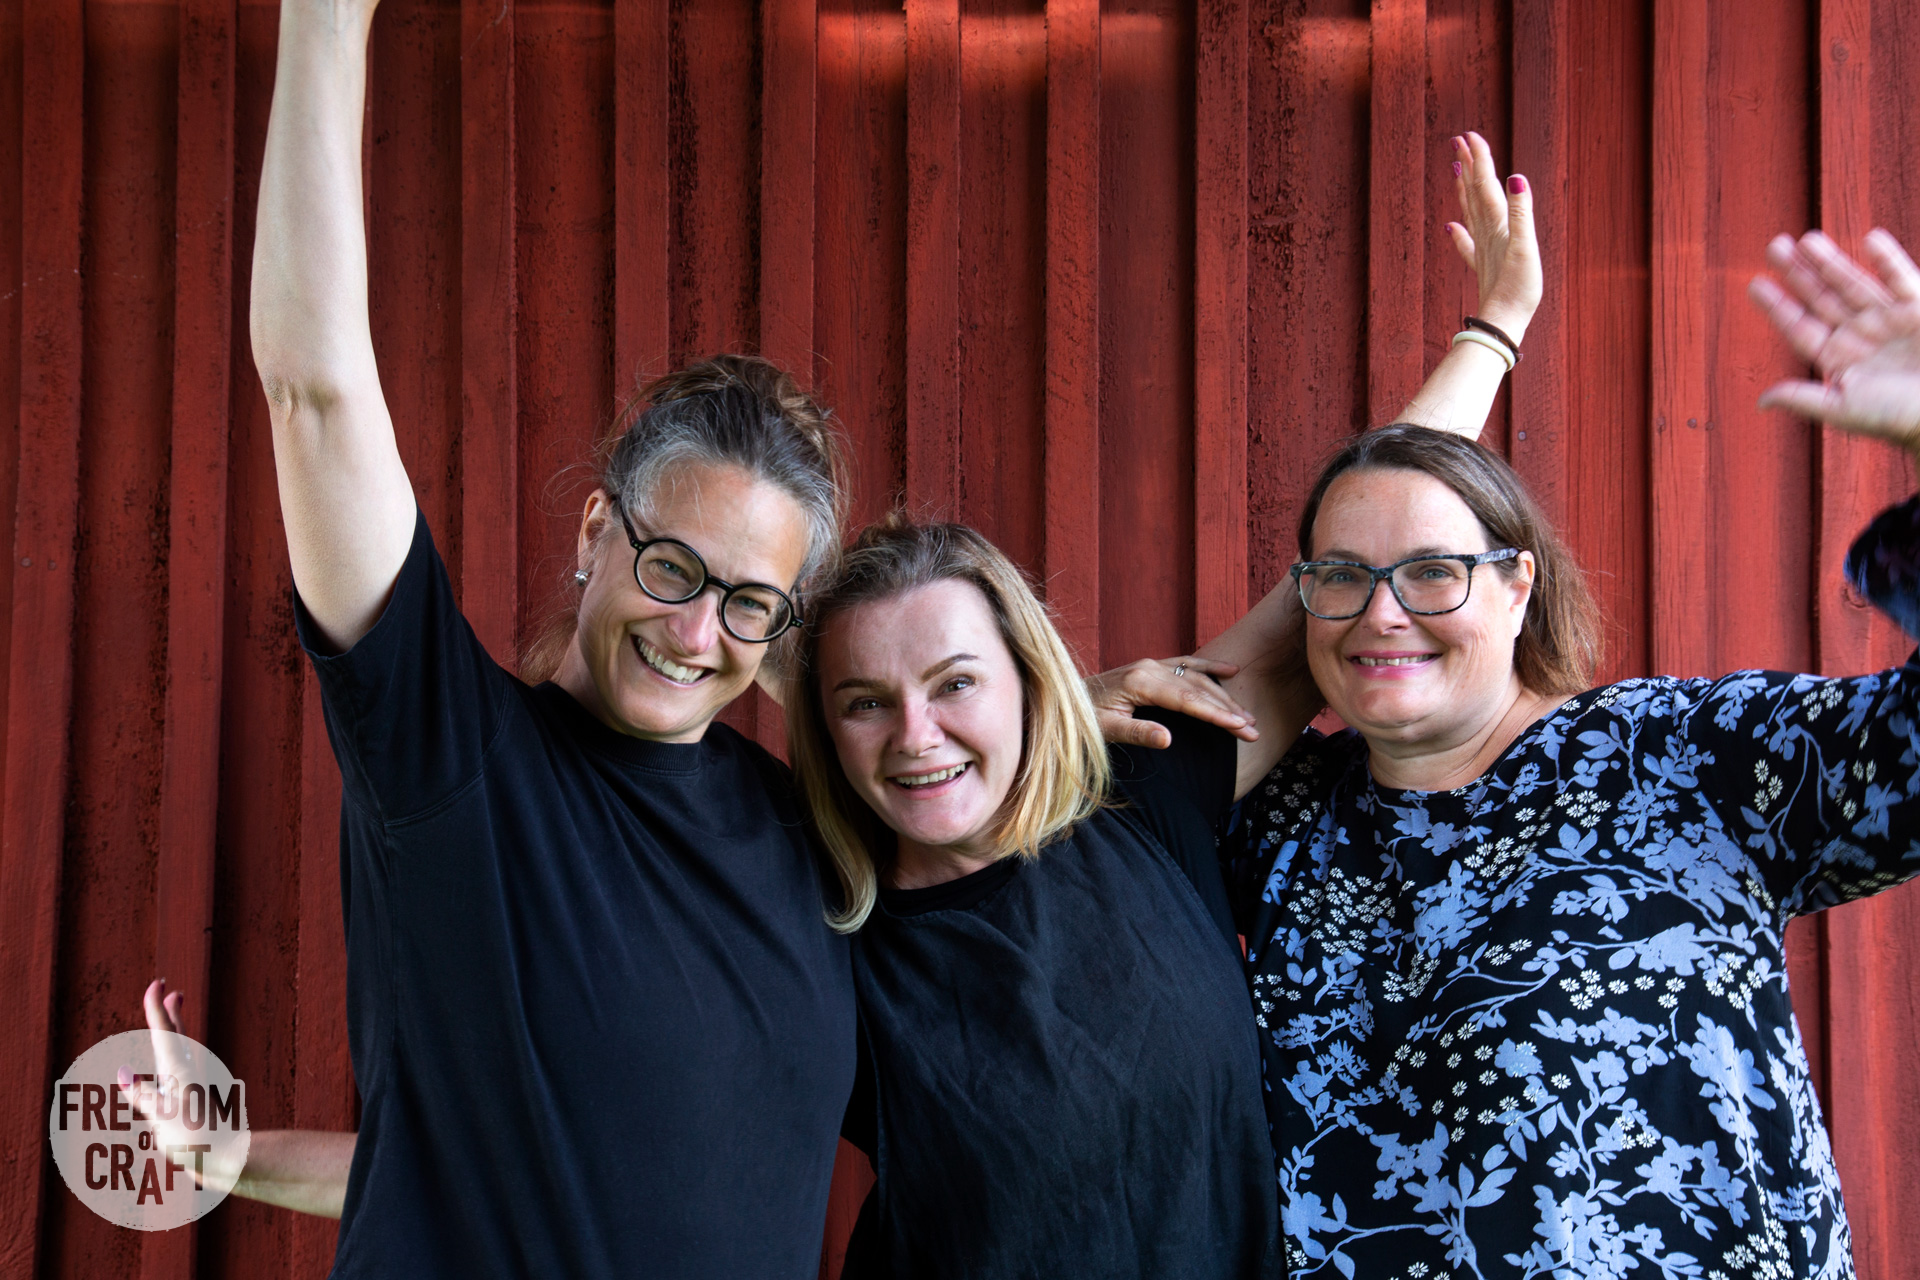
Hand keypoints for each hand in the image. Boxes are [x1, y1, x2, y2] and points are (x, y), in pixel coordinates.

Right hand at [116, 980, 242, 1193]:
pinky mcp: (197, 1101)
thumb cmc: (195, 1141)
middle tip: (170, 989)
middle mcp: (190, 1075)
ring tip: (174, 1012)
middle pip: (179, 1036)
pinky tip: (174, 1064)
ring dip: (176, 1030)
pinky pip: (184, 1070)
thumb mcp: (162, 1118)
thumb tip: (124, 1074)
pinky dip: (176, 1057)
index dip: (158, 1008)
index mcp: (180, 1073)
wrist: (227, 1159)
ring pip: (184, 1050)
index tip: (157, 983)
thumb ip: (143, 1096)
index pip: (166, 1034)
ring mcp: (195, 1087)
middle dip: (172, 1012)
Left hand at [1086, 658, 1257, 749]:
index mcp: (1140, 682)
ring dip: (1225, 696)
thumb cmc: (1082, 718)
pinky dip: (1210, 666)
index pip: (1188, 700)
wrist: (1064, 697)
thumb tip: (1169, 740)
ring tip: (1248, 716)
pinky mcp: (1151, 666)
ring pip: (1197, 677)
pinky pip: (1187, 663)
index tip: (1241, 727)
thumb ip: (1138, 733)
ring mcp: (1152, 664)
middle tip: (1253, 730)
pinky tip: (1231, 671)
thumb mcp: (1106, 730)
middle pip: (1198, 689)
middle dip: (1228, 710)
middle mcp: (1149, 667)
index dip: (1216, 714)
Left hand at [1444, 132, 1540, 342]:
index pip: (1486, 184)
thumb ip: (1521, 211)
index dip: (1480, 159)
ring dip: (1464, 189)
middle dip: (1469, 165)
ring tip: (1456, 169)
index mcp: (1497, 224)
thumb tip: (1515, 177)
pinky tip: (1450, 227)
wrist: (1503, 323)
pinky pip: (1468, 244)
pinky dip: (1459, 232)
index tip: (1470, 135)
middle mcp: (1486, 233)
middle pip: (1475, 192)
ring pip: (1470, 212)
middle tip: (1459, 140)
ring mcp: (1483, 249)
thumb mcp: (1525, 246)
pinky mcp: (1483, 266)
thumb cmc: (1518, 289)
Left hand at [1750, 228, 1919, 456]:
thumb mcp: (1843, 408)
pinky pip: (1901, 278)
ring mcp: (1888, 318)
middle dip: (1798, 273)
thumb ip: (1803, 398)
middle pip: (1821, 297)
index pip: (1800, 326)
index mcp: (1838, 357)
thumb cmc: (1896, 417)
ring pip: (1853, 283)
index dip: (1778, 306)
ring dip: (1831, 261)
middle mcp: (1859, 333)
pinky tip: (1870, 240)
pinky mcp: (1919, 308)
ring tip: (1807, 240)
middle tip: (1774, 246)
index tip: (1755, 284)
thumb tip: (1761, 400)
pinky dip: (1888, 260)